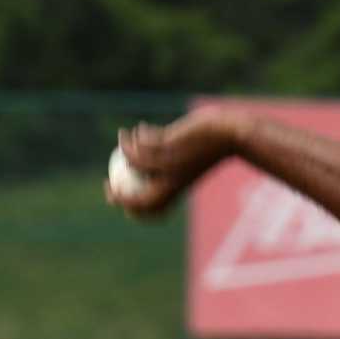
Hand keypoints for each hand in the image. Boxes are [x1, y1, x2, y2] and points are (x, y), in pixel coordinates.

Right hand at [104, 107, 248, 218]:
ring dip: (124, 148)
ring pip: (134, 161)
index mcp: (179, 188)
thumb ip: (169, 165)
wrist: (230, 135)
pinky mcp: (171, 144)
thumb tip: (146, 166)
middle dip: (117, 195)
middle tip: (109, 181)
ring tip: (124, 136)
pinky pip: (144, 141)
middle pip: (138, 200)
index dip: (130, 207)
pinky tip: (140, 128)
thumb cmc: (210, 148)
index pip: (152, 210)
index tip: (117, 194)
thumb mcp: (188, 161)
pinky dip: (138, 135)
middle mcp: (174, 180)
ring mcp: (172, 164)